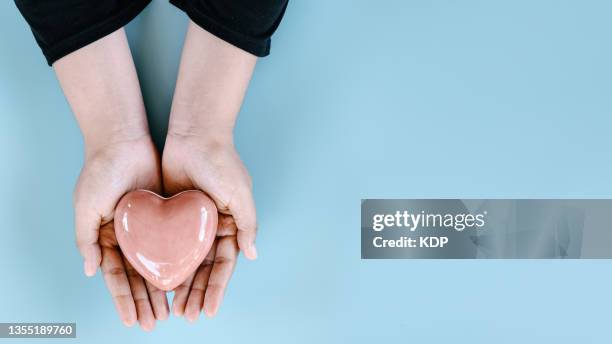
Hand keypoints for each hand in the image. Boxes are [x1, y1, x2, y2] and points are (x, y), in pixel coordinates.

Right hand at [74, 137, 168, 329]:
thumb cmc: (100, 172)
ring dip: (162, 287)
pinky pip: (174, 242)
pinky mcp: (166, 214)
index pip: (116, 276)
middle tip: (154, 323)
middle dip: (145, 300)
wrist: (123, 139)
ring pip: (157, 263)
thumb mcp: (85, 207)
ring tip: (170, 310)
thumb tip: (91, 272)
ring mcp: (147, 226)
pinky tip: (184, 279)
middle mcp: (127, 236)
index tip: (131, 320)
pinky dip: (178, 261)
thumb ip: (85, 240)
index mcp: (105, 237)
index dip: (124, 299)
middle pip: (138, 275)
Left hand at [161, 133, 256, 320]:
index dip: (217, 288)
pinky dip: (163, 263)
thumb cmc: (222, 162)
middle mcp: (211, 228)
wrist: (195, 134)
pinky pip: (166, 244)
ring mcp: (190, 223)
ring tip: (173, 308)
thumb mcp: (241, 194)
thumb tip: (252, 254)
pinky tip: (157, 282)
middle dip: (196, 293)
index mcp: (230, 225)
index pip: (224, 265)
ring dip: (180, 284)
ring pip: (184, 261)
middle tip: (187, 315)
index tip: (208, 310)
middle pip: (204, 269)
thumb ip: (247, 224)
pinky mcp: (170, 215)